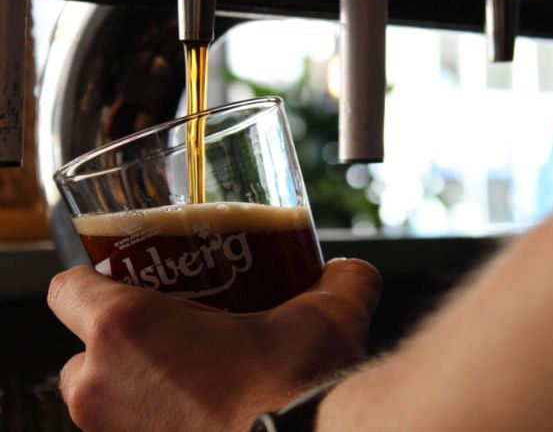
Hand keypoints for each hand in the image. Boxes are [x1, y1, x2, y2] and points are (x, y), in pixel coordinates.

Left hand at [48, 259, 380, 431]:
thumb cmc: (299, 390)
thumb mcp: (327, 314)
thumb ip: (339, 280)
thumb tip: (349, 273)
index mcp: (127, 329)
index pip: (66, 288)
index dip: (92, 281)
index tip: (126, 282)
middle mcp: (102, 386)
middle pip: (79, 351)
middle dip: (116, 344)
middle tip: (169, 335)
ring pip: (99, 399)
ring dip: (133, 387)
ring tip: (189, 380)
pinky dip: (154, 423)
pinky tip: (203, 416)